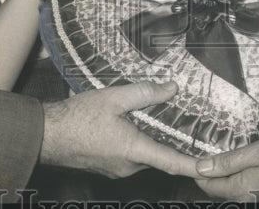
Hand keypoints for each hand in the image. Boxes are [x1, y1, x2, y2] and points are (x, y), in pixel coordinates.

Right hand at [40, 81, 197, 177]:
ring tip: (145, 116)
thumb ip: (145, 93)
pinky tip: (126, 124)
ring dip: (147, 139)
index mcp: (133, 150)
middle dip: (166, 139)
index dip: (193, 165)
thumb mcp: (114, 97)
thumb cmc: (78, 118)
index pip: (171, 162)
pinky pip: (129, 156)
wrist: (48, 135)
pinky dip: (134, 142)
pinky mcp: (108, 167)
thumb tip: (172, 88)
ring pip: (142, 154)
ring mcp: (117, 170)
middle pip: (158, 154)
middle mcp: (128, 166)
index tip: (210, 167)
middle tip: (176, 119)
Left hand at [194, 135, 258, 200]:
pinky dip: (239, 177)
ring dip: (225, 175)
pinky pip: (246, 188)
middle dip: (210, 174)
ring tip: (220, 156)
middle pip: (220, 189)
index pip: (209, 185)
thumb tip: (201, 167)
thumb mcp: (256, 152)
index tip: (189, 158)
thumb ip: (228, 161)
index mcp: (241, 189)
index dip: (197, 171)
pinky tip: (242, 163)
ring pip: (233, 189)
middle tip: (202, 153)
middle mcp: (248, 199)